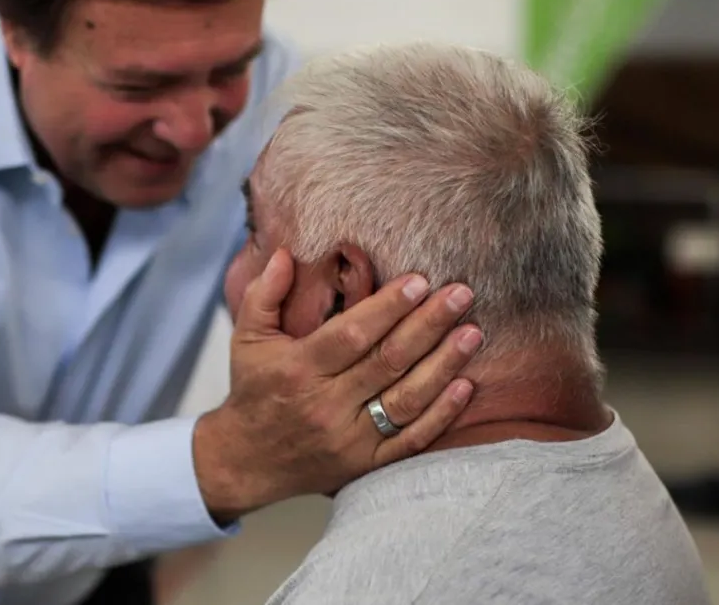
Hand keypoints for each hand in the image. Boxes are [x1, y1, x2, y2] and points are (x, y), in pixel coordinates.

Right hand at [193, 249, 480, 521]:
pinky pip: (410, 440)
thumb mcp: (245, 337)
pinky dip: (441, 415)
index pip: (350, 335)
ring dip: (444, 365)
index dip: (387, 308)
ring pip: (405, 400)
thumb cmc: (253, 389)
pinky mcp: (365, 464)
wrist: (247, 461)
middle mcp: (326, 404)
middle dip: (428, 325)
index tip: (418, 281)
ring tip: (473, 333)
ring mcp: (349, 438)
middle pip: (387, 361)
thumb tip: (286, 253)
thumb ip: (264, 293)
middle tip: (461, 293)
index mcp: (299, 368)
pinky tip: (465, 385)